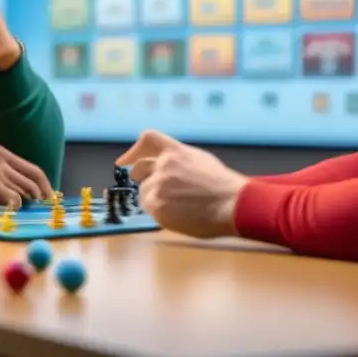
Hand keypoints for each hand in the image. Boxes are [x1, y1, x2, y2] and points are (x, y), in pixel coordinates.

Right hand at [0, 144, 53, 205]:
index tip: (48, 196)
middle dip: (41, 195)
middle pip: (33, 179)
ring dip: (24, 203)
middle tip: (42, 208)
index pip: (32, 168)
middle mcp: (1, 158)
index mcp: (0, 151)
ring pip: (24, 190)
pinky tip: (7, 210)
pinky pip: (14, 199)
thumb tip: (22, 190)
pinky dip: (14, 207)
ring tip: (18, 209)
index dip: (44, 184)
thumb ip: (1, 171)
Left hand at [117, 130, 248, 238]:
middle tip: (147, 187)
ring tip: (179, 208)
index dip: (133, 151)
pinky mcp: (157, 205)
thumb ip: (180, 161)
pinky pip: (150, 209)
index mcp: (176, 152)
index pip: (149, 140)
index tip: (124, 162)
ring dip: (155, 199)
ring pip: (144, 192)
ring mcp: (158, 184)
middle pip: (141, 169)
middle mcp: (164, 165)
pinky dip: (160, 214)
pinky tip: (177, 217)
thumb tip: (166, 167)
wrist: (233, 204)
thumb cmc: (224, 187)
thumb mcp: (201, 162)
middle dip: (141, 178)